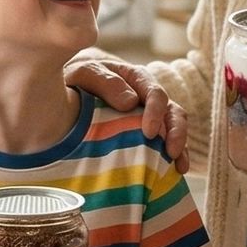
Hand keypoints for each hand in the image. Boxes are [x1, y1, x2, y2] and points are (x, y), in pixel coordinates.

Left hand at [64, 57, 188, 169]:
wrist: (65, 92)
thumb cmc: (75, 81)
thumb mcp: (83, 74)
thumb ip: (104, 81)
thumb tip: (131, 101)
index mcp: (135, 78)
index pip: (155, 92)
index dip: (156, 112)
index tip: (149, 132)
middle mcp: (147, 97)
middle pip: (172, 111)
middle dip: (176, 132)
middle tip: (171, 152)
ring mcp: (149, 116)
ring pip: (174, 129)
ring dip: (181, 147)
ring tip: (180, 167)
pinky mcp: (146, 135)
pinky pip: (166, 144)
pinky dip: (174, 158)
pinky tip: (176, 172)